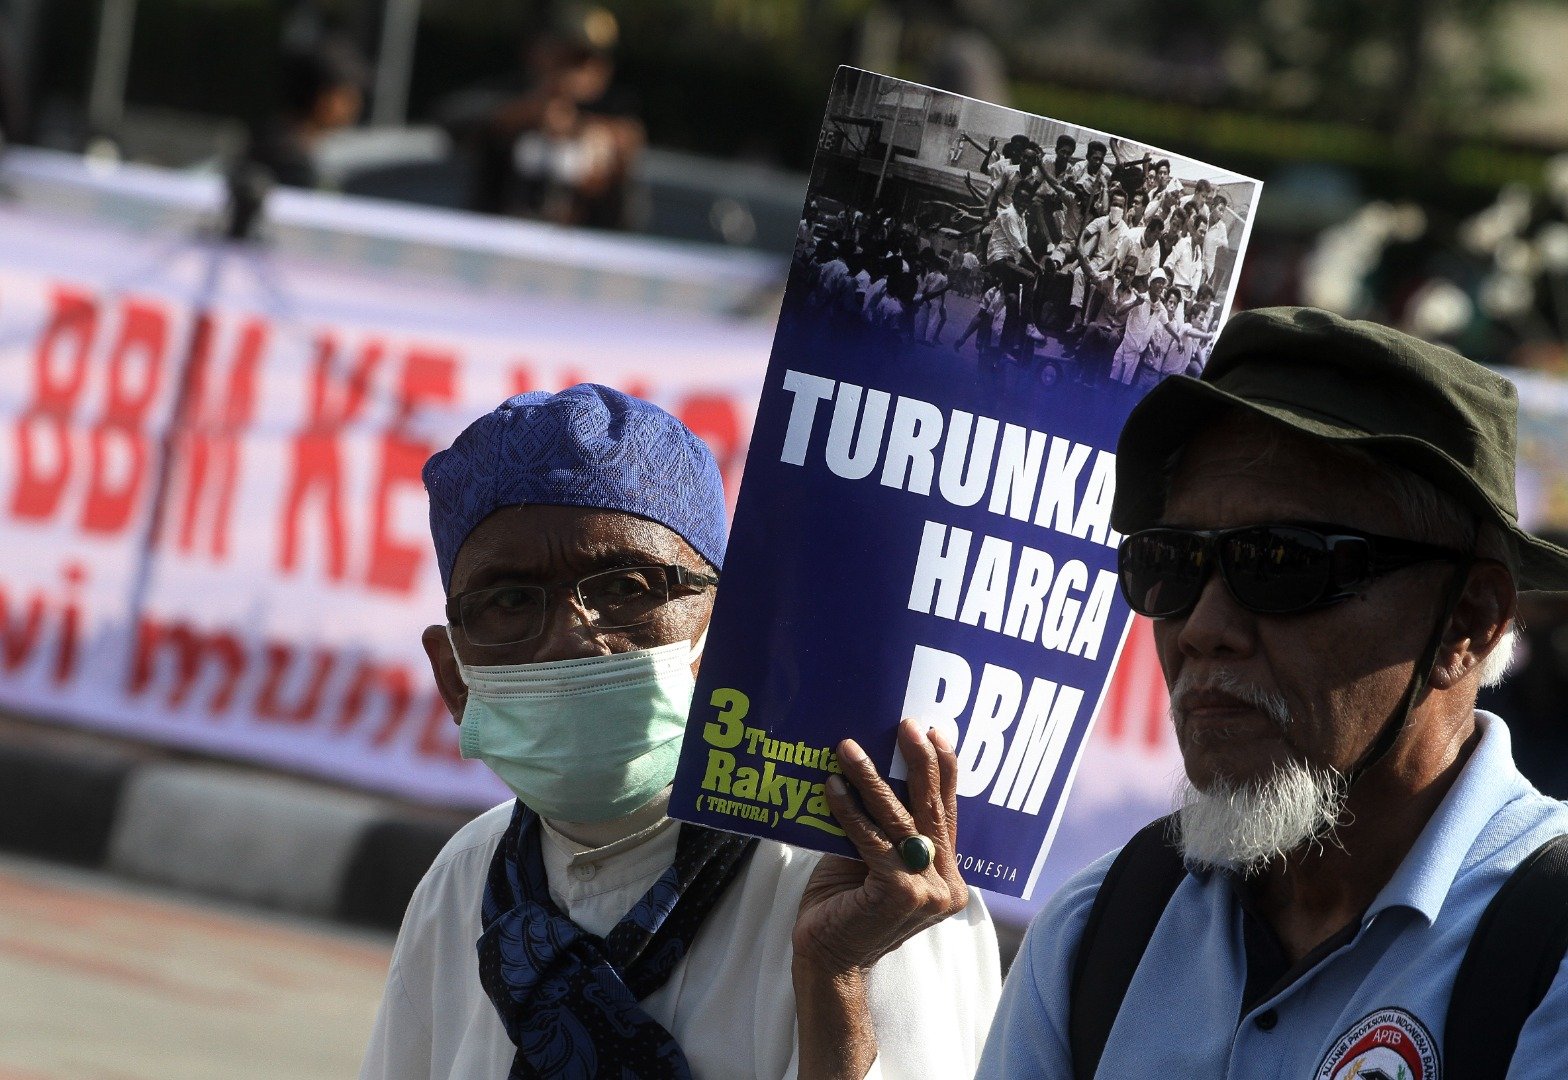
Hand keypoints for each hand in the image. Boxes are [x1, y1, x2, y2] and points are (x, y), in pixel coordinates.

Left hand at [793, 718, 965, 976]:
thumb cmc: (844, 906)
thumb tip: (873, 771)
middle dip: (919, 761)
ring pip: (901, 820)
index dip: (944, 771)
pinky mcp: (901, 893)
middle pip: (932, 810)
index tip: (936, 732)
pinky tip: (832, 786)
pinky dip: (850, 810)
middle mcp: (947, 885)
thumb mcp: (870, 860)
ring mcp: (928, 891)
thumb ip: (883, 828)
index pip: (946, 814)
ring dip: (872, 778)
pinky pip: (873, 840)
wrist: (827, 961)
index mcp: (947, 876)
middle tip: (906, 724)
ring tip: (848, 747)